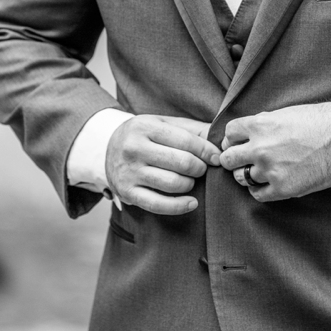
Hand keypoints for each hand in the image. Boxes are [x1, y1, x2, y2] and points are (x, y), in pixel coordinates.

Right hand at [105, 115, 219, 214]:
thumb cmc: (147, 136)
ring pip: (173, 184)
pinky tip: (192, 202)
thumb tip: (224, 143)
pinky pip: (158, 204)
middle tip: (201, 169)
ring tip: (190, 180)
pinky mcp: (127, 192)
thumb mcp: (166, 124)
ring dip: (190, 184)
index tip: (217, 158)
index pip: (187, 141)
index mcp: (145, 127)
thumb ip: (194, 130)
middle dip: (200, 168)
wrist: (107, 147)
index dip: (208, 151)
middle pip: (182, 163)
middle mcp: (133, 149)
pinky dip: (179, 206)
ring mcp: (129, 172)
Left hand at [219, 102, 330, 201]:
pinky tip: (268, 184)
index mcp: (260, 125)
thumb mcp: (287, 113)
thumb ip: (264, 123)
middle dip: (233, 158)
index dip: (233, 139)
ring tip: (260, 171)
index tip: (239, 143)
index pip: (229, 133)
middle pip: (228, 158)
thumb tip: (248, 133)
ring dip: (248, 174)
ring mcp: (270, 170)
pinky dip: (259, 190)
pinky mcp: (282, 188)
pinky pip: (257, 194)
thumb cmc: (320, 122)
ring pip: (241, 177)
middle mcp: (260, 148)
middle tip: (243, 160)